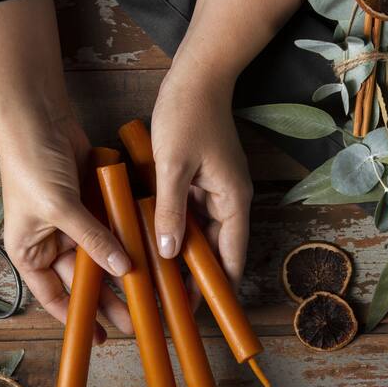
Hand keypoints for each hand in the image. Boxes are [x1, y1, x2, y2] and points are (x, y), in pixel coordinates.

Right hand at [0, 110, 133, 340]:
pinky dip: (128, 238)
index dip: (77, 318)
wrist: (38, 117)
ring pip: (102, 254)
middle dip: (110, 297)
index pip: (53, 297)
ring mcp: (73, 221)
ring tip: (151, 288)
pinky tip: (149, 252)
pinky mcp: (92, 202)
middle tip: (139, 317)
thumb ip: (91, 239)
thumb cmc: (32, 164)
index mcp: (28, 251)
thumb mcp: (59, 208)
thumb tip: (121, 268)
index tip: (101, 338)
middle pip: (84, 279)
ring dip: (123, 268)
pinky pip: (113, 227)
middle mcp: (50, 241)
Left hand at [150, 62, 252, 307]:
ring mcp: (216, 188)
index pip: (231, 257)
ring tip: (159, 278)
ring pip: (201, 233)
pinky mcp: (202, 178)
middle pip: (217, 249)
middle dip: (196, 276)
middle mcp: (230, 199)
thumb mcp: (173, 165)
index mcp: (233, 200)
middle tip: (169, 301)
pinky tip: (154, 241)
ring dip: (183, 253)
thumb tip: (168, 253)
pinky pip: (191, 213)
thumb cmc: (188, 115)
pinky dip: (175, 229)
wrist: (198, 75)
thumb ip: (170, 211)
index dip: (218, 288)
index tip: (199, 311)